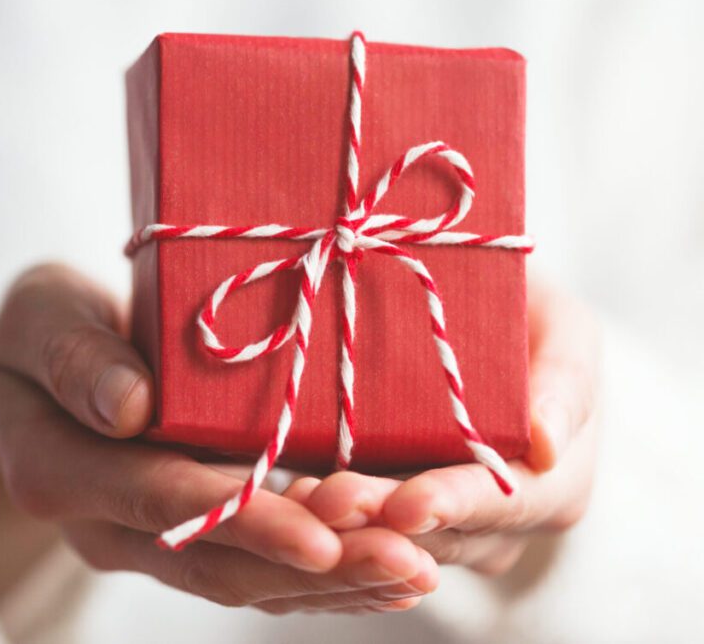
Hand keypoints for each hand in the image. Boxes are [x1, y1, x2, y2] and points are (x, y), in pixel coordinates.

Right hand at [0, 263, 438, 612]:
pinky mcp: (190, 532)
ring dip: (333, 581)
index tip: (322, 534)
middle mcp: (105, 524)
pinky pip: (255, 563)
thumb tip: (128, 407)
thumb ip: (71, 356)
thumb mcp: (38, 316)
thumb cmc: (43, 324)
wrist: (42, 368)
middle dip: (315, 567)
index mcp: (59, 470)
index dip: (242, 519)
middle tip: (406, 562)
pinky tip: (386, 566)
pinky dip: (322, 570)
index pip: (157, 500)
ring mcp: (149, 537)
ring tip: (415, 571)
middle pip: (214, 561)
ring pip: (244, 577)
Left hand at [285, 276, 600, 575]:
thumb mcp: (561, 328)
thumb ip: (566, 379)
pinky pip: (364, 528)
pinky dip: (330, 516)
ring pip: (397, 542)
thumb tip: (546, 444)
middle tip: (329, 502)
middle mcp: (502, 525)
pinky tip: (291, 499)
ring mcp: (447, 530)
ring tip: (302, 499)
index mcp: (557, 487)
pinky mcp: (397, 520)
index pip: (507, 504)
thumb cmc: (527, 317)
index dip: (455, 505)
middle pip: (440, 533)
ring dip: (347, 524)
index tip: (407, 505)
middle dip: (381, 521)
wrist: (477, 324)